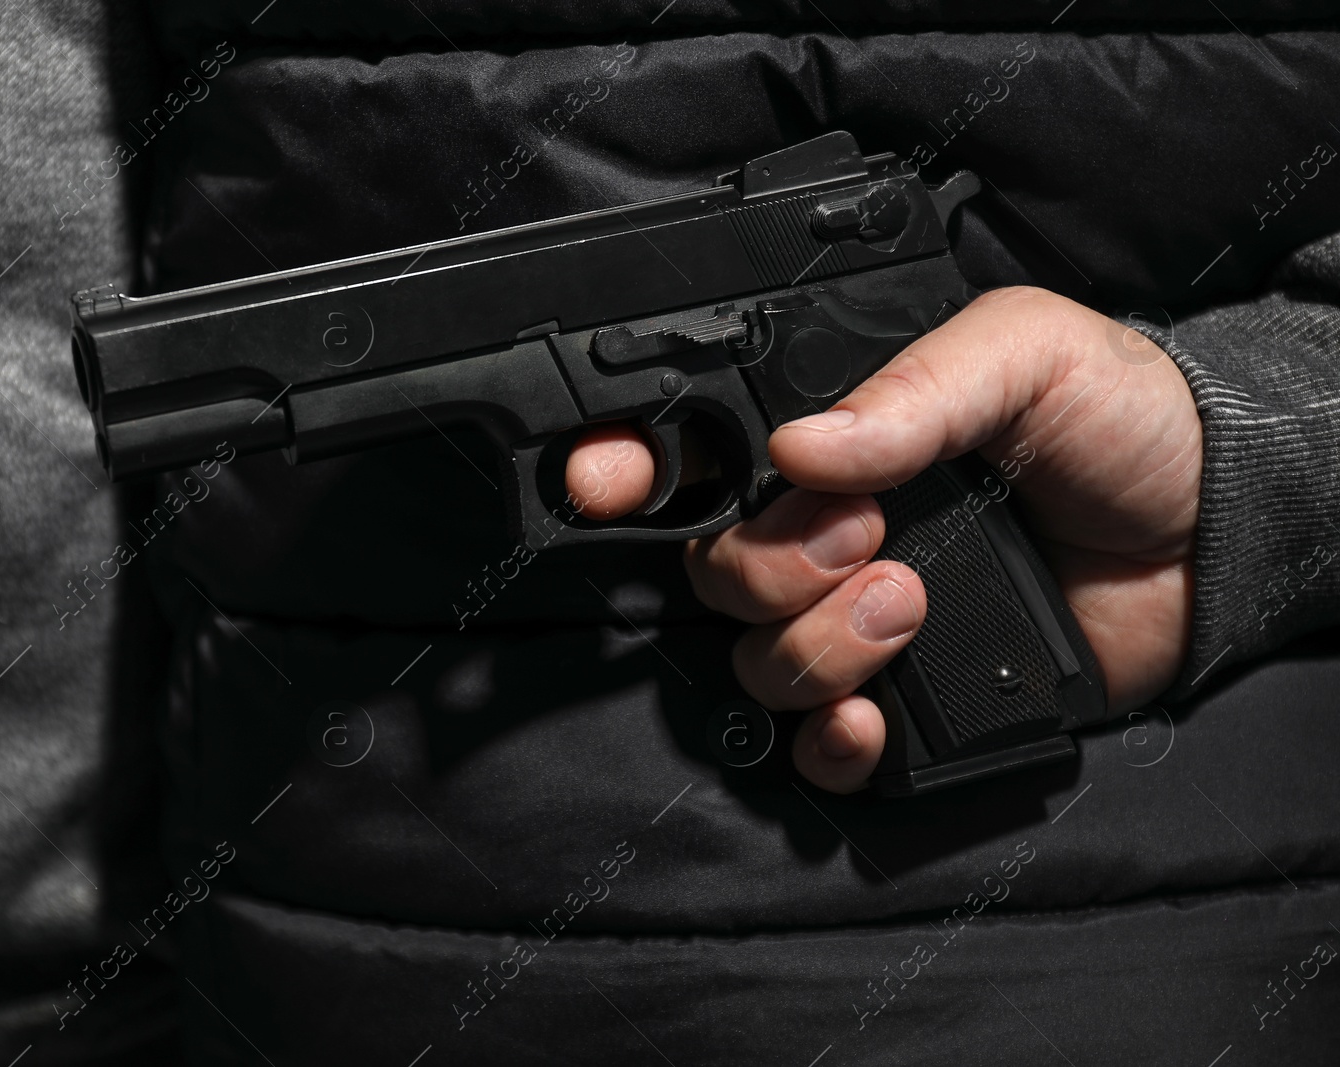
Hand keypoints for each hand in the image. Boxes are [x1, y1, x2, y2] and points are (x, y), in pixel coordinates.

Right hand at [564, 286, 1202, 792]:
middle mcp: (822, 539)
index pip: (693, 459)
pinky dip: (830, 744)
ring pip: (757, 665)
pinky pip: (816, 750)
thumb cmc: (1118, 422)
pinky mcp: (904, 704)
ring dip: (818, 647)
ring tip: (910, 604)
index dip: (628, 471)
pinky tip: (875, 717)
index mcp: (830, 446)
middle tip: (868, 536)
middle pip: (713, 577)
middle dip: (767, 567)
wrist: (1209, 535)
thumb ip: (916, 389)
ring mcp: (856, 626)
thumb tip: (801, 447)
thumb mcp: (1023, 354)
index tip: (605, 483)